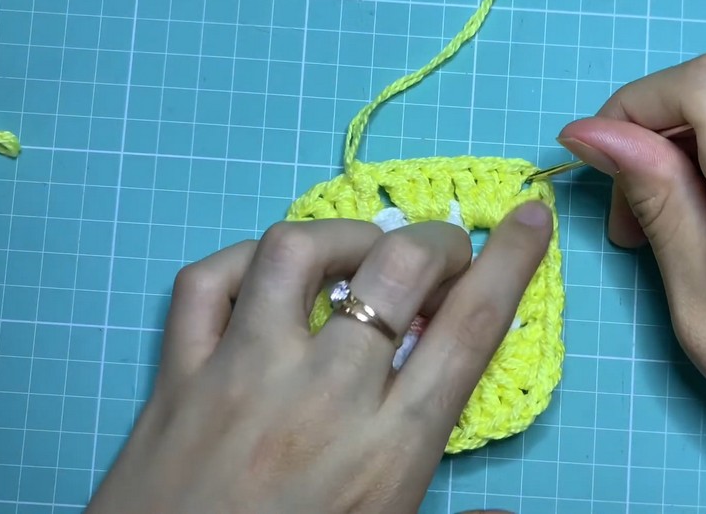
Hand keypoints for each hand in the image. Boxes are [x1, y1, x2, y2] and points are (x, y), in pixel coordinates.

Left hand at [85, 202, 552, 512]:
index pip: (471, 327)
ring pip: (297, 253)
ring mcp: (243, 373)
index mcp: (391, 447)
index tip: (527, 220)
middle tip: (440, 256)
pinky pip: (206, 283)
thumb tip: (510, 512)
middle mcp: (325, 394)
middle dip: (437, 241)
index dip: (510, 260)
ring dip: (342, 236)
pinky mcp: (178, 374)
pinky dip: (242, 262)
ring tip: (360, 254)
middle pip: (398, 269)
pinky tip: (265, 277)